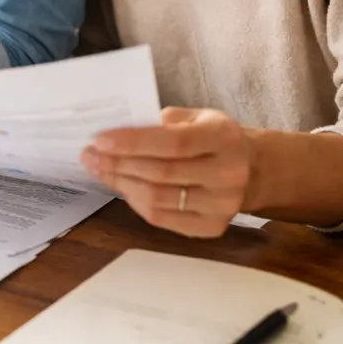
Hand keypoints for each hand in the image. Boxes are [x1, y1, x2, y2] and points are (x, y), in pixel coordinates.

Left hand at [80, 107, 255, 237]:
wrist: (253, 169)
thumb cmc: (214, 137)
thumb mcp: (197, 116)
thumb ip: (161, 121)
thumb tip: (116, 131)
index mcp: (223, 137)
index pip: (172, 143)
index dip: (132, 143)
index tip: (100, 140)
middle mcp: (228, 174)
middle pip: (160, 173)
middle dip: (118, 164)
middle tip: (89, 156)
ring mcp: (222, 205)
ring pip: (157, 198)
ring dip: (121, 183)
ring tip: (100, 170)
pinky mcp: (213, 227)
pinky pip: (162, 218)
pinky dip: (136, 203)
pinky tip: (122, 187)